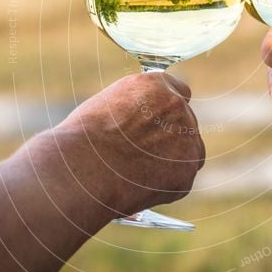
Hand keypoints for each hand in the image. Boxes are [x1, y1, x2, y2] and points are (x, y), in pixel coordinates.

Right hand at [39, 73, 204, 216]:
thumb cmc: (83, 140)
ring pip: (188, 152)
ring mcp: (188, 140)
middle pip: (185, 124)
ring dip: (171, 162)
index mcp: (156, 85)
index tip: (157, 124)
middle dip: (168, 139)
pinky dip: (166, 186)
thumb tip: (142, 121)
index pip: (179, 92)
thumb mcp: (108, 106)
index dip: (165, 111)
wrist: (84, 170)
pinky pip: (182, 178)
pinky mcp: (187, 171)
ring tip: (137, 172)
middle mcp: (178, 107)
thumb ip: (135, 109)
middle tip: (141, 156)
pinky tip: (140, 186)